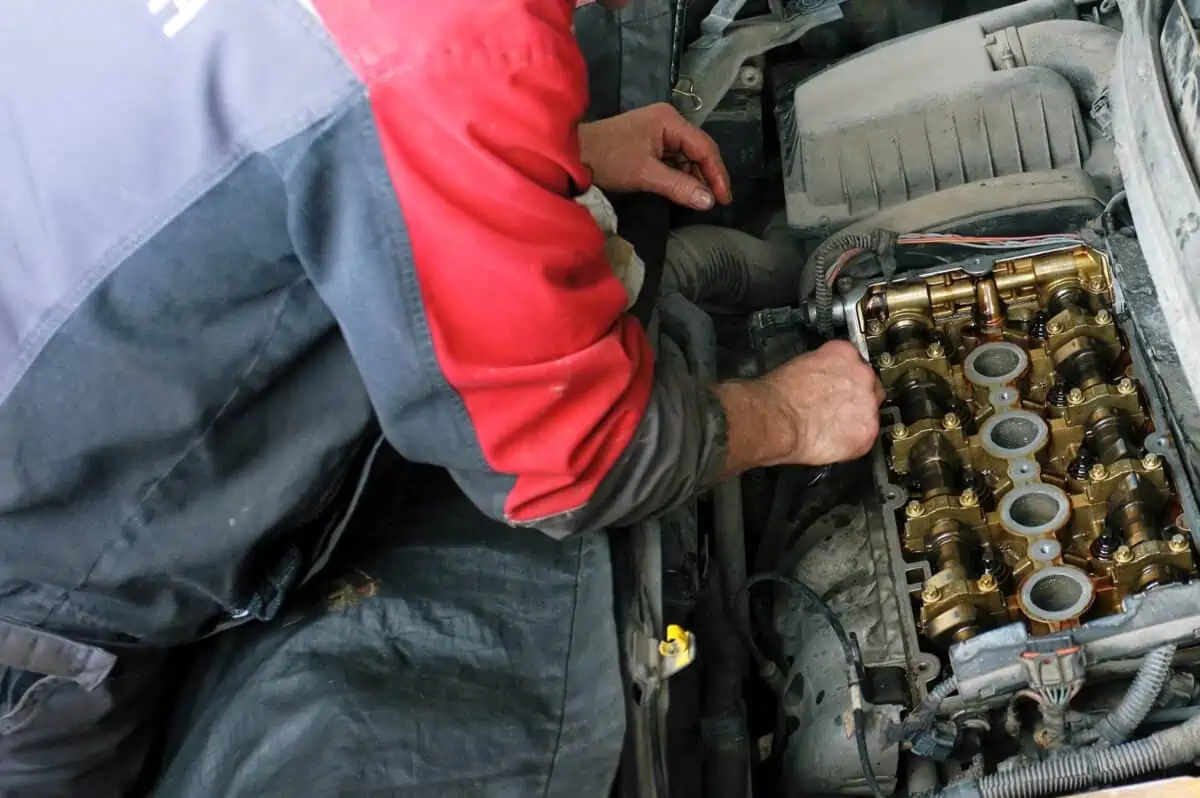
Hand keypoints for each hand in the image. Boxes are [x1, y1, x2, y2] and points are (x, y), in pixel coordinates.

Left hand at [578, 103, 732, 210]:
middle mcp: (667, 121)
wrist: (571, 154)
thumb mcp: (645, 174)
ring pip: (686, 156)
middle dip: (707, 176)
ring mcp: (657, 131)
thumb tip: (709, 201)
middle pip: (698, 150)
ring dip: (693, 177)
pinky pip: (672, 159)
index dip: (717, 174)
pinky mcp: (648, 142)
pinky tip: (682, 191)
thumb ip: (679, 187)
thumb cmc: (607, 159)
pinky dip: (679, 175)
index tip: (724, 199)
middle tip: (714, 202)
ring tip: (699, 200)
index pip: (704, 147)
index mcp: (669, 121)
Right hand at [716, 341, 882, 474]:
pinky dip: (852, 441)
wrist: (776, 420)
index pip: (856, 361)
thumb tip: (823, 380)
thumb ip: (822, 369)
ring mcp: (868, 404)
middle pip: (870, 385)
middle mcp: (863, 375)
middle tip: (837, 409)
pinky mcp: (867, 432)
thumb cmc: (779, 396)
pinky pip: (866, 437)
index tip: (840, 386)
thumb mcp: (801, 365)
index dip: (847, 378)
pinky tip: (833, 440)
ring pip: (870, 412)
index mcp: (845, 353)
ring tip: (832, 427)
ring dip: (856, 419)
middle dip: (856, 398)